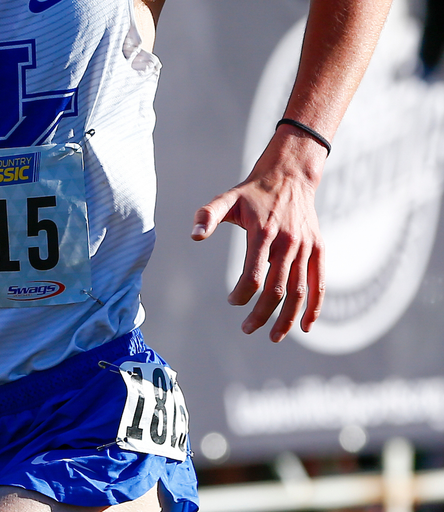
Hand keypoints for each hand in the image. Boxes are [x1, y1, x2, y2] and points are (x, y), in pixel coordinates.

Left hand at [191, 135, 325, 341]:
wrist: (289, 176)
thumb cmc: (253, 192)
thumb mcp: (227, 199)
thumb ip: (208, 216)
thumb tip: (193, 236)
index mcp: (263, 233)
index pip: (253, 275)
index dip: (242, 294)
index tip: (232, 301)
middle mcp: (287, 242)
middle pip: (276, 290)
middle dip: (261, 314)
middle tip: (246, 328)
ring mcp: (305, 247)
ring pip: (299, 291)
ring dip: (287, 318)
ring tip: (273, 336)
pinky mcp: (318, 249)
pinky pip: (319, 282)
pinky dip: (315, 307)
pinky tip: (307, 327)